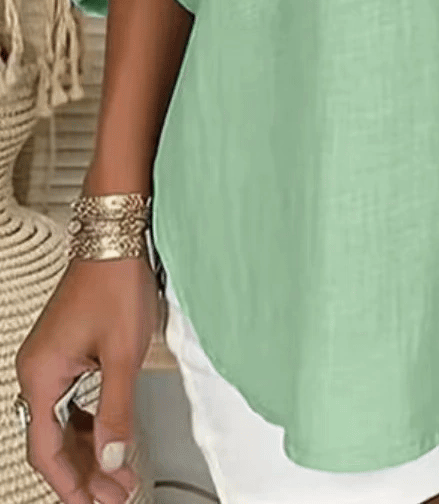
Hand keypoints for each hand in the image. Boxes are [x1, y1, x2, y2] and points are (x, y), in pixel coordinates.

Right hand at [15, 255, 157, 503]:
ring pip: (62, 423)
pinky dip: (89, 424)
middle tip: (116, 495)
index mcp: (41, 375)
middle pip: (53, 441)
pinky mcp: (65, 351)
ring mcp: (49, 360)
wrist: (117, 239)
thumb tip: (114, 460)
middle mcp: (37, 370)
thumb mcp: (122, 355)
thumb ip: (117, 412)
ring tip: (119, 473)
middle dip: (85, 472)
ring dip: (90, 450)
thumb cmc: (115, 283)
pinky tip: (109, 437)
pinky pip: (69, 402)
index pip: (46, 450)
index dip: (72, 484)